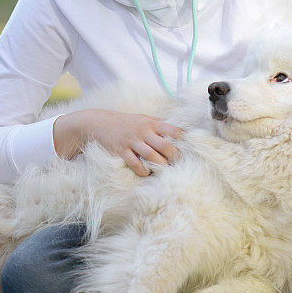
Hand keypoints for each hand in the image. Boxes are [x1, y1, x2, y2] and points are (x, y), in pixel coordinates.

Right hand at [53, 109, 183, 176]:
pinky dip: (143, 170)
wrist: (100, 123)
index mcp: (152, 123)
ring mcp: (132, 142)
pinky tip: (147, 173)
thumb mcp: (144, 119)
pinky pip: (135, 164)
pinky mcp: (121, 151)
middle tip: (181, 164)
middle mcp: (143, 132)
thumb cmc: (127, 123)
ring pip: (151, 156)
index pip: (173, 130)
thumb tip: (180, 131)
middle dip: (175, 156)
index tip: (191, 148)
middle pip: (165, 145)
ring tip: (167, 171)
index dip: (183, 140)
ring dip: (161, 165)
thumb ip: (160, 125)